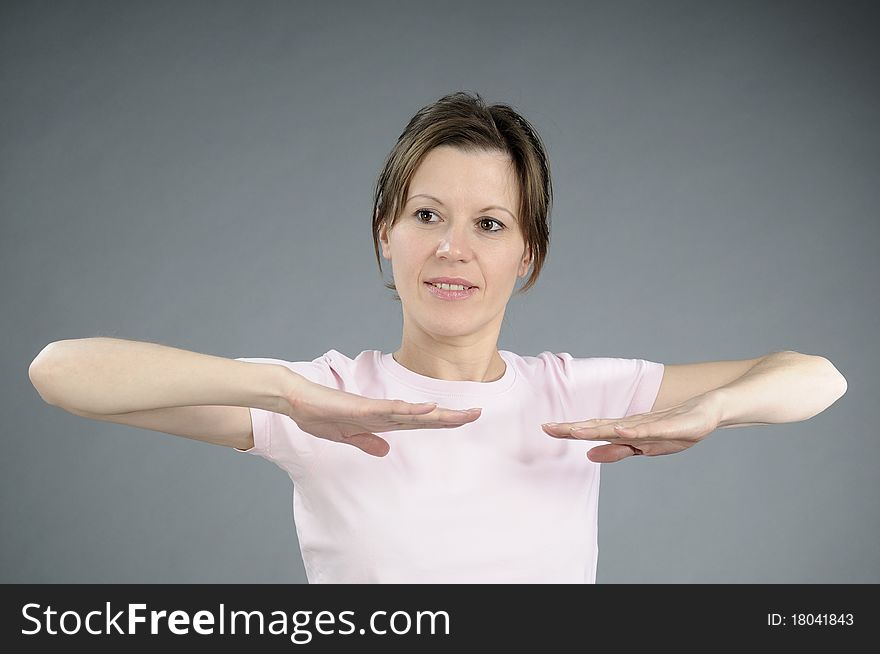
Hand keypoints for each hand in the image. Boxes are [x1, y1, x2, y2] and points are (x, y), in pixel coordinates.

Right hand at [282, 376, 481, 456]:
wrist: (295, 399)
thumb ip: (366, 442)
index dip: (443, 422)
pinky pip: (388, 410)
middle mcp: (383, 413)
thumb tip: (385, 452)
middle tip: (478, 413)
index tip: (465, 420)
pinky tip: (426, 409)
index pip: (419, 423)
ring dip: (437, 414)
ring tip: (461, 413)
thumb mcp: (346, 436)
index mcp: (381, 421)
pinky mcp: (360, 408)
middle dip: (450, 416)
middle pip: (423, 417)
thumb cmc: (318, 414)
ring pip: (412, 413)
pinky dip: (409, 410)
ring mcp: (373, 409)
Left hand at [541, 394, 721, 462]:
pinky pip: (646, 429)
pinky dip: (631, 430)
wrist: (709, 411)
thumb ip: (617, 450)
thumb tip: (589, 455)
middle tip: (546, 428)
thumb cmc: (677, 428)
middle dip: (572, 428)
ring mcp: (649, 424)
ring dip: (595, 428)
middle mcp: (632, 425)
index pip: (591, 431)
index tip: (545, 429)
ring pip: (617, 426)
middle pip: (597, 426)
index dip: (569, 431)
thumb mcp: (645, 447)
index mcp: (625, 431)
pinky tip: (619, 430)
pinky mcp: (667, 425)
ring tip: (574, 430)